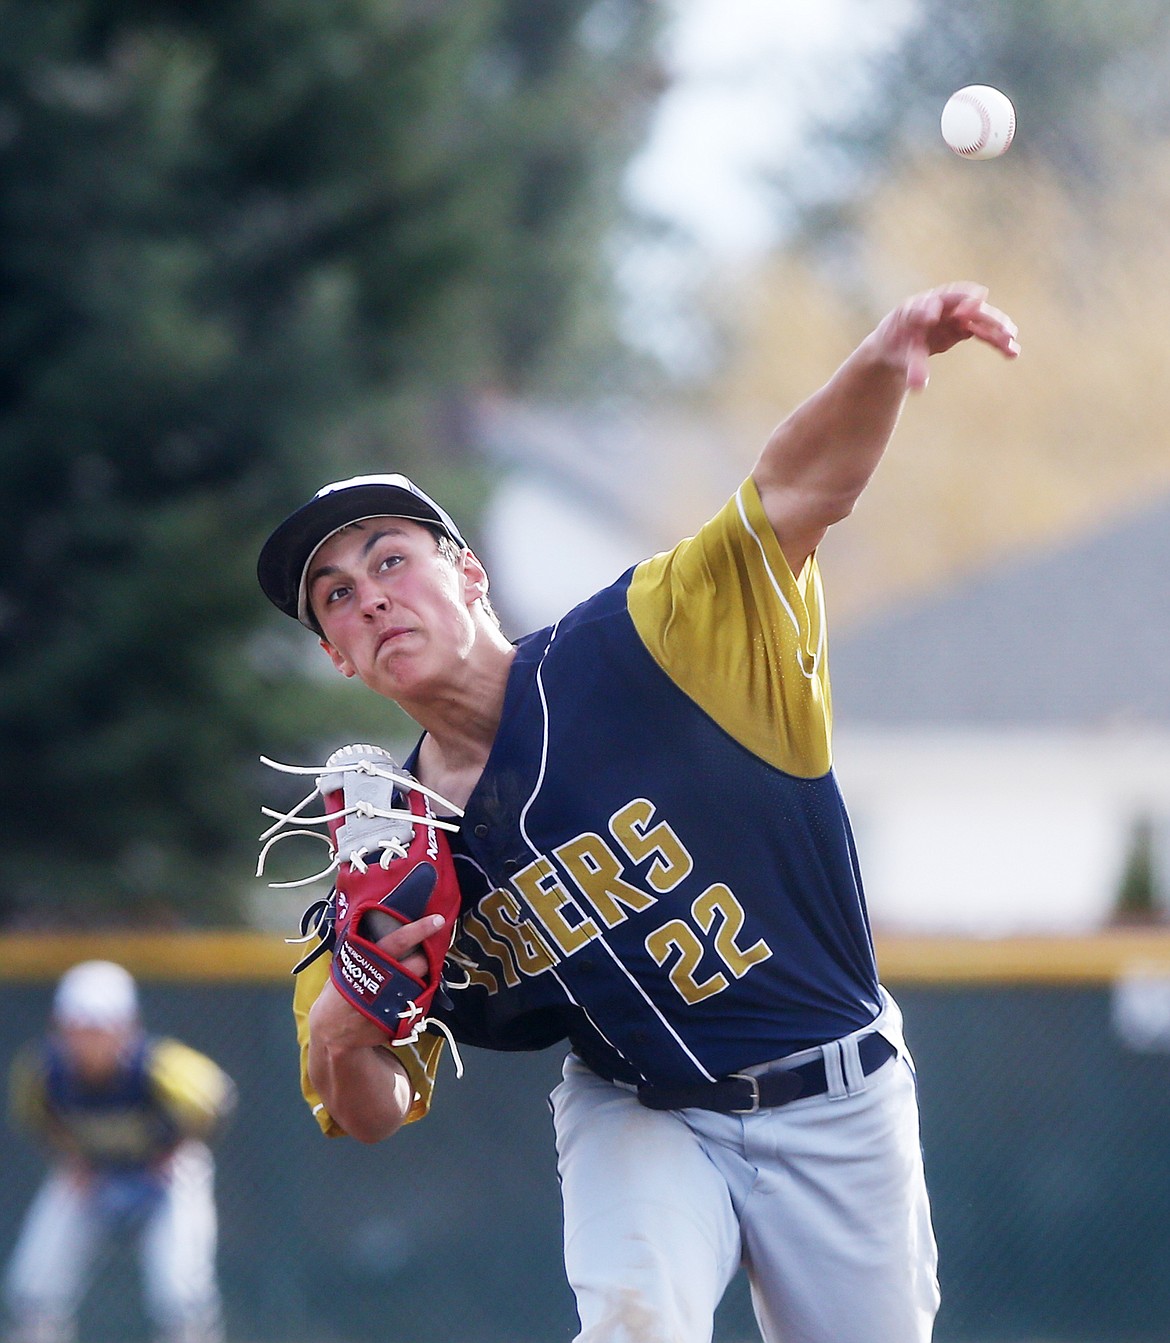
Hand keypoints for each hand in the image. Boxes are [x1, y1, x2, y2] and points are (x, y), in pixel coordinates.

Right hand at [309, 913, 445, 1049]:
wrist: (333, 1032)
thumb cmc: (338, 996)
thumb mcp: (345, 967)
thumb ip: (362, 949)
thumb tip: (376, 928)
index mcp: (369, 963)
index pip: (398, 941)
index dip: (419, 929)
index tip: (436, 920)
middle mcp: (385, 982)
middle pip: (420, 963)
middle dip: (429, 955)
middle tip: (430, 950)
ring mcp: (395, 1003)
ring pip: (424, 983)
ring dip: (425, 976)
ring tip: (419, 973)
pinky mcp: (400, 1021)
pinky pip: (419, 1004)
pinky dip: (419, 997)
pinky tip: (410, 994)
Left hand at [871, 281, 1019, 390]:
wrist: (898, 342)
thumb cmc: (896, 345)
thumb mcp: (900, 356)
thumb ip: (912, 367)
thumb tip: (917, 388)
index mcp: (917, 307)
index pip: (930, 303)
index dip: (939, 308)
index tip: (948, 316)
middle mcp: (940, 306)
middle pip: (965, 305)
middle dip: (982, 316)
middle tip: (997, 326)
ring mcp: (953, 314)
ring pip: (979, 318)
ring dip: (996, 328)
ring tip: (1011, 340)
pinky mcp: (962, 326)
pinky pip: (982, 331)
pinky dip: (996, 340)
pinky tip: (1012, 352)